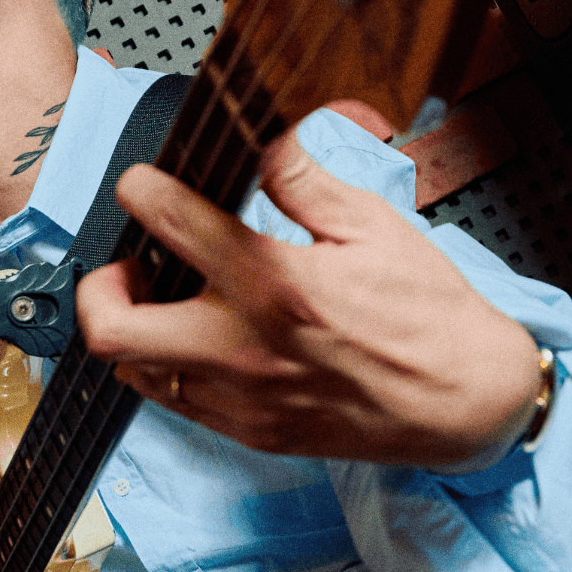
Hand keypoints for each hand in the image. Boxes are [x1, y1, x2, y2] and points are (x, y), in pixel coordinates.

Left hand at [76, 130, 541, 464]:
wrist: (470, 402)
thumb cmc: (431, 315)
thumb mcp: (373, 225)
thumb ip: (302, 179)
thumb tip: (262, 138)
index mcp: (276, 283)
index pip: (171, 224)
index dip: (142, 190)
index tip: (143, 184)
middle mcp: (246, 348)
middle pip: (111, 327)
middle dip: (102, 285)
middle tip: (131, 262)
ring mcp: (243, 399)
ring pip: (134, 371)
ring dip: (134, 328)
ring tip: (165, 300)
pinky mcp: (252, 433)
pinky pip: (177, 402)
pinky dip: (171, 365)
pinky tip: (200, 339)